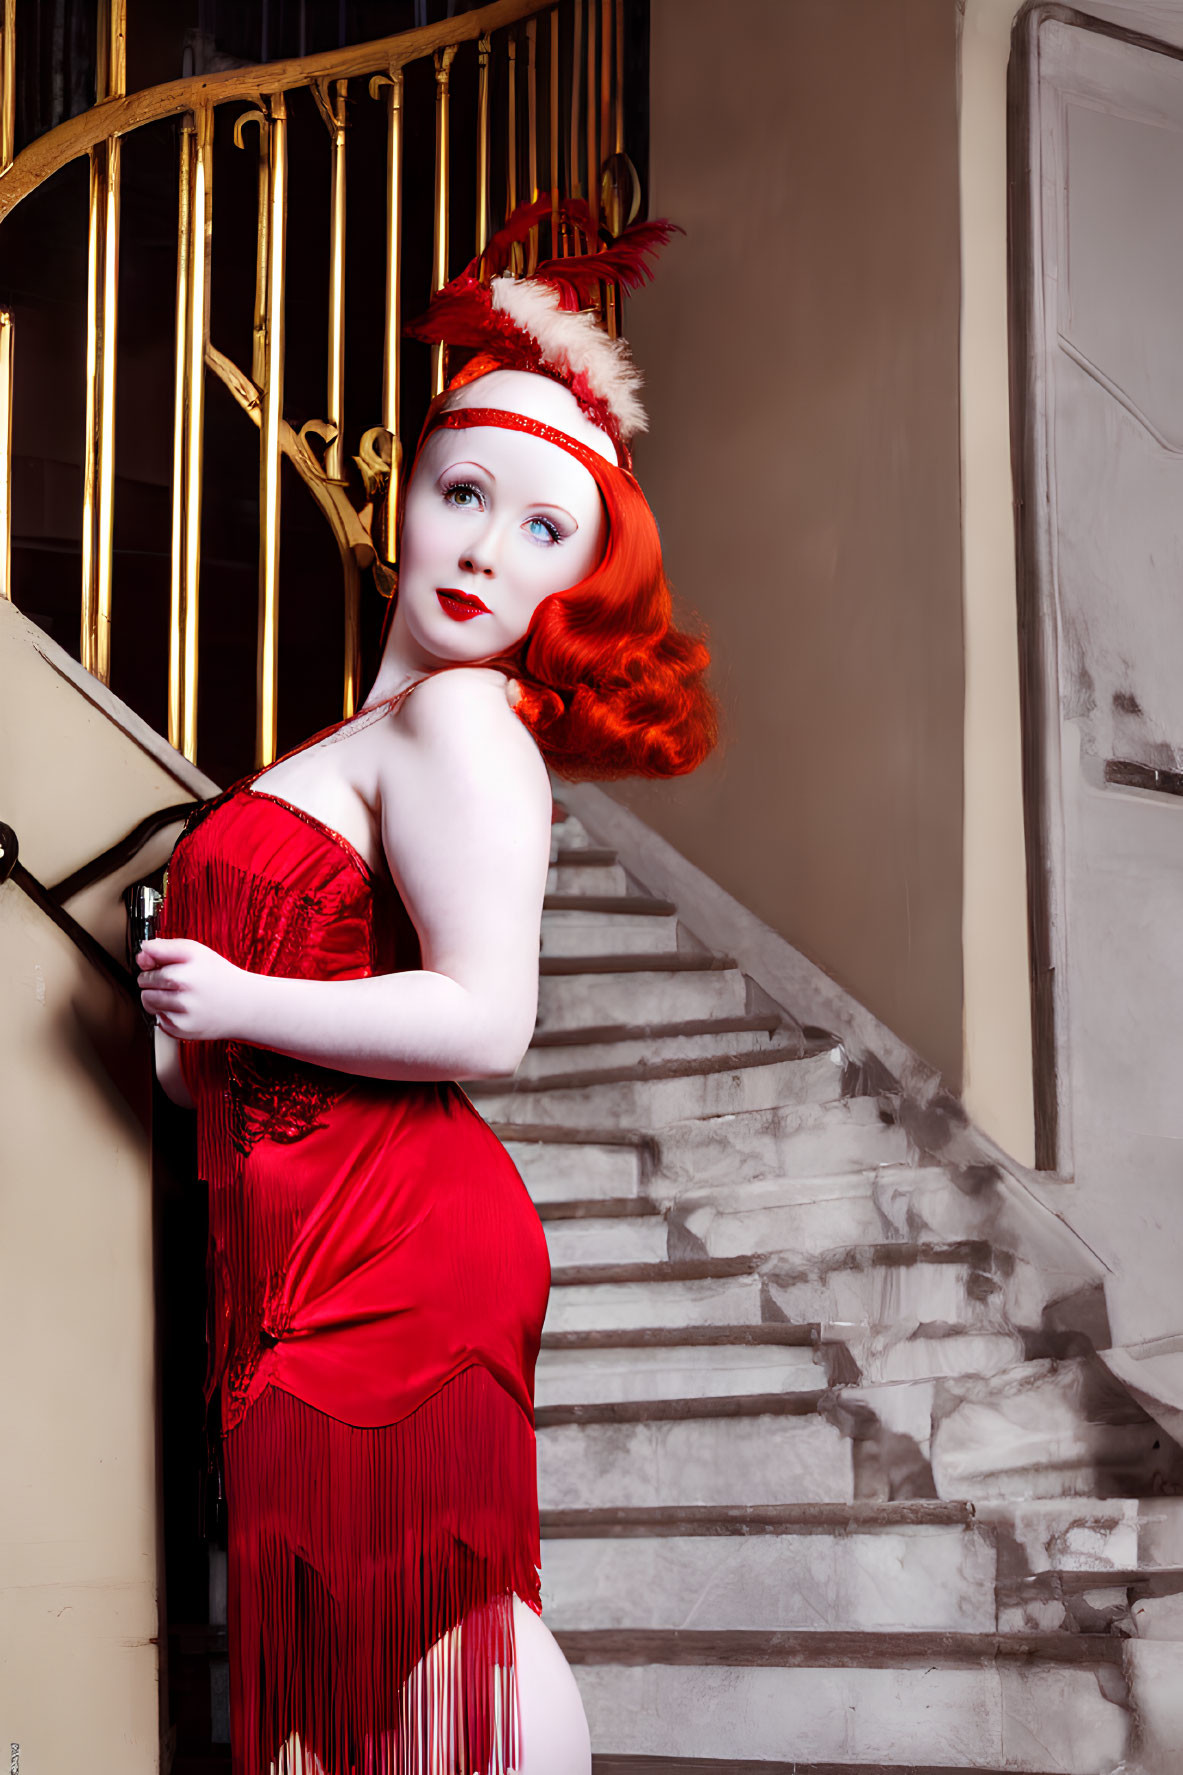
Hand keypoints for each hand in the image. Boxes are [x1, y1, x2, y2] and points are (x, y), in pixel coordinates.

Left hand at [136, 937, 252, 1041]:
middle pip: (143, 980)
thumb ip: (164, 948)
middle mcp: (185, 984)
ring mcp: (182, 1009)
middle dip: (154, 980)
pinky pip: (157, 1018)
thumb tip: (140, 954)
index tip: (157, 962)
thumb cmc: (219, 977)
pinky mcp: (180, 1029)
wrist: (245, 1006)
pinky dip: (167, 1014)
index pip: (148, 956)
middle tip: (178, 981)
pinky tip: (186, 1010)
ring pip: (146, 1000)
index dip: (150, 959)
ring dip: (157, 998)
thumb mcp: (197, 952)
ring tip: (181, 996)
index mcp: (189, 961)